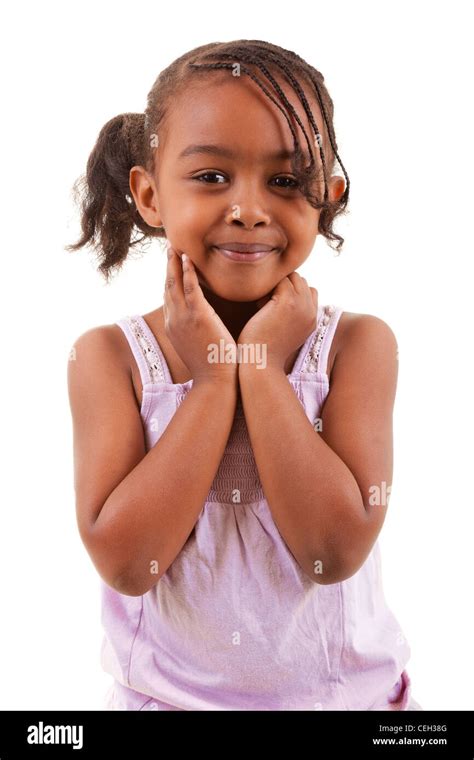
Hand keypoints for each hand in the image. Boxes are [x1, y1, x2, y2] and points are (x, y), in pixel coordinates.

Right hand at [163, 247, 237, 383]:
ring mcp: (183, 319)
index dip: (168, 279)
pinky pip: (189, 289)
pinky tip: (188, 259)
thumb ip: (199, 330)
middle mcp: (174, 321)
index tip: (170, 264)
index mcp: (174, 328)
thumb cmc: (214, 367)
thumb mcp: (200, 345)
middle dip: (167, 266)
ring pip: (174, 284)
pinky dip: (187, 272)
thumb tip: (206, 324)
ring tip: (174, 246)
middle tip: (169, 247)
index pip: (168, 297)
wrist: (215, 382)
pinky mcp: (198, 317)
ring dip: (174, 263)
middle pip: (167, 287)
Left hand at [238, 273, 317, 372]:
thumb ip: (288, 316)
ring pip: (292, 277)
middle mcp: (311, 311)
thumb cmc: (265, 351)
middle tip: (266, 306)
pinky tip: (258, 308)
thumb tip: (276, 298)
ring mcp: (301, 305)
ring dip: (276, 286)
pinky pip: (280, 280)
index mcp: (312, 320)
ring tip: (263, 306)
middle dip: (283, 286)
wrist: (261, 363)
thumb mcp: (282, 332)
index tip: (274, 307)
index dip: (292, 293)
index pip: (310, 292)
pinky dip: (266, 290)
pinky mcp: (287, 301)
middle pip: (301, 281)